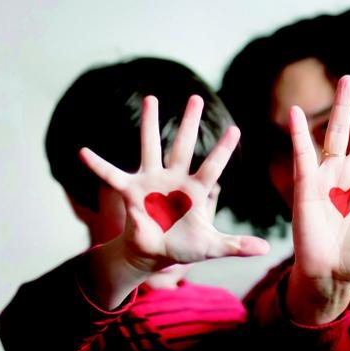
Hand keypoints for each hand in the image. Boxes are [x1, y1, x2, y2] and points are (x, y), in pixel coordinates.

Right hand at [80, 95, 269, 273]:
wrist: (156, 254)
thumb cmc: (185, 246)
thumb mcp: (212, 247)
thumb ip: (236, 245)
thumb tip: (267, 249)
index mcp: (196, 190)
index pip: (213, 165)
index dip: (222, 149)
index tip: (236, 127)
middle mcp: (175, 179)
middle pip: (183, 145)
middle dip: (189, 122)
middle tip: (196, 96)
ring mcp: (152, 181)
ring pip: (151, 147)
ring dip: (151, 124)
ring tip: (152, 97)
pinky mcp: (131, 191)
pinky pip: (112, 176)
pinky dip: (98, 165)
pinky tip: (83, 151)